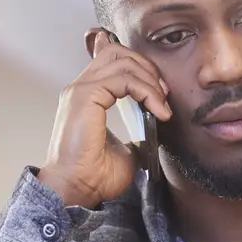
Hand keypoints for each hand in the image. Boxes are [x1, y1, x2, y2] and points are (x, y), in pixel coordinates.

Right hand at [38, 31, 170, 207]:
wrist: (77, 190)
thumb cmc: (95, 175)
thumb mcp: (127, 146)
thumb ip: (137, 127)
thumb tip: (154, 122)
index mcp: (87, 95)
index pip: (112, 58)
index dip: (140, 68)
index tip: (159, 94)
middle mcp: (80, 87)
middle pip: (118, 51)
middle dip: (147, 68)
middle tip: (163, 95)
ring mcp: (80, 89)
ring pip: (122, 60)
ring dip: (150, 80)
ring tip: (162, 105)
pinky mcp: (85, 96)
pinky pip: (123, 79)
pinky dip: (146, 91)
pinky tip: (157, 111)